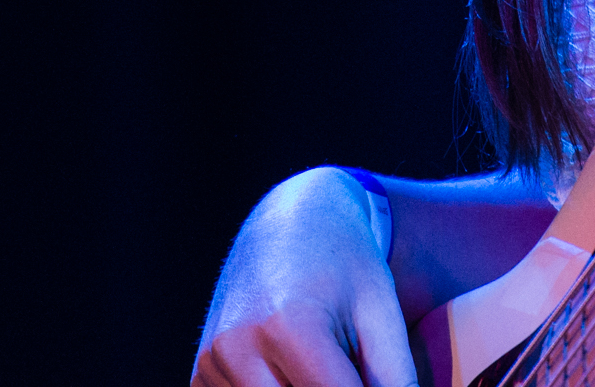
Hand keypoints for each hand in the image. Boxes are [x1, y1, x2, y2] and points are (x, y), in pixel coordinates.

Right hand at [193, 167, 414, 386]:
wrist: (291, 223)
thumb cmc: (346, 266)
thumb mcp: (381, 311)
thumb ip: (395, 376)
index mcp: (289, 328)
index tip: (374, 380)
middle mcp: (238, 347)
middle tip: (348, 368)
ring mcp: (211, 363)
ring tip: (324, 361)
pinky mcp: (199, 374)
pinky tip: (292, 368)